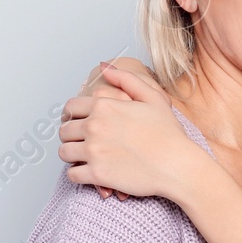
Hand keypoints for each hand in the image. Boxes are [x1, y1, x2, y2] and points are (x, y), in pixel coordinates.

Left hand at [63, 58, 154, 198]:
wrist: (177, 166)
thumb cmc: (168, 134)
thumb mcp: (152, 97)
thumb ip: (126, 78)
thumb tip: (104, 68)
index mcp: (104, 106)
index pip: (71, 107)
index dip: (72, 115)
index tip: (78, 123)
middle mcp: (94, 127)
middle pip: (64, 130)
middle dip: (71, 136)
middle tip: (82, 142)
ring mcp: (94, 151)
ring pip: (64, 152)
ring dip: (72, 154)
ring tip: (84, 157)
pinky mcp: (96, 174)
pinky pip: (72, 174)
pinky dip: (77, 174)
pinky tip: (89, 173)